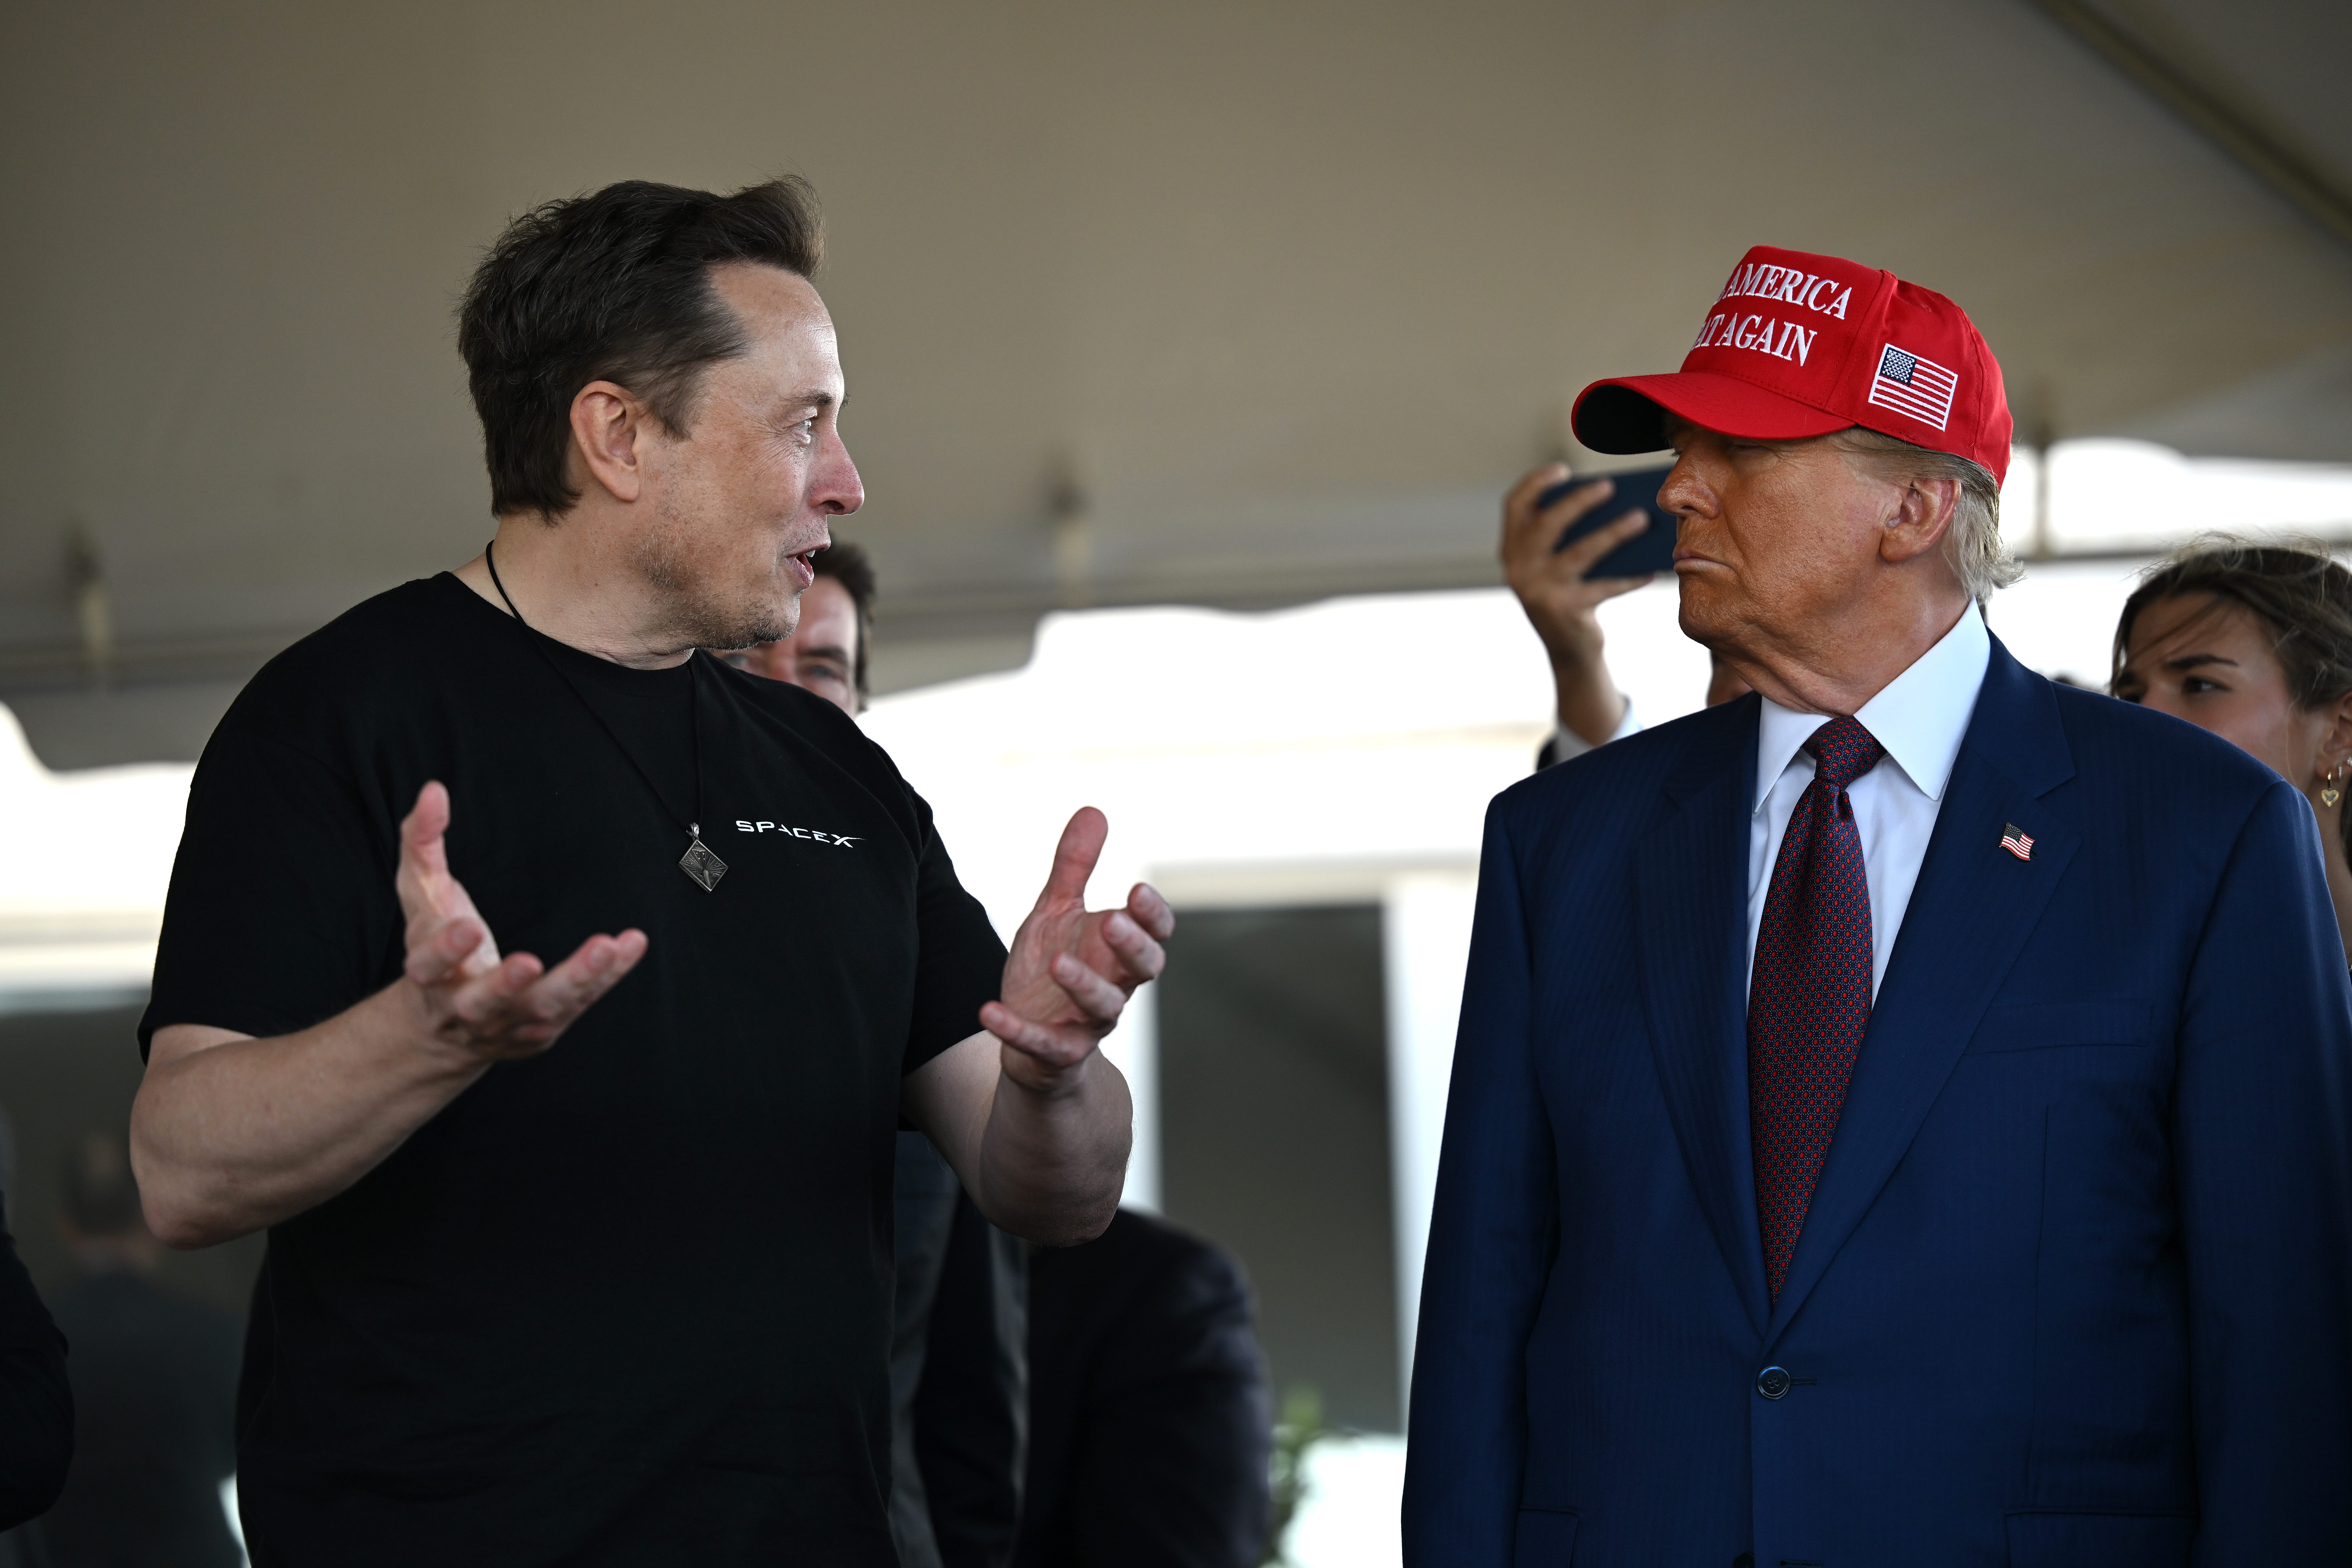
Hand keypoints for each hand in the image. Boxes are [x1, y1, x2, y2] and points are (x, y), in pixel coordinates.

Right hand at [395, 782, 647, 1061]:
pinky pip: (580, 1002)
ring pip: (541, 1006)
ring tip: (606, 948)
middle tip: (530, 963)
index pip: (428, 966)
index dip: (444, 950)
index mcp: (429, 976)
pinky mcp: (543, 1028)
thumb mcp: (420, 894)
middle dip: (506, 984)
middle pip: (484, 1000)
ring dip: (576, 979)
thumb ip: (421, 841)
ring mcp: (506, 1022)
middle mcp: (464, 1005)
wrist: (442, 1030)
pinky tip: (631, 945)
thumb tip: (433, 792)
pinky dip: (608, 976)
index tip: (467, 929)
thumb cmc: (433, 951)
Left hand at [982, 807, 1173, 1095]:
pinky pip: (1043, 1045)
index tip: (1136, 890)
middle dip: (1133, 946)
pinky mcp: (1056, 1051)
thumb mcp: (1057, 912)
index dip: (1152, 914)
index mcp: (1119, 951)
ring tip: (1058, 962)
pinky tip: (989, 1012)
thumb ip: (1074, 867)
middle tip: (1113, 921)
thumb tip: (1094, 810)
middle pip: (1144, 969)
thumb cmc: (1052, 967)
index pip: (1155, 933)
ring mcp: (1088, 1022)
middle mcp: (1114, 986)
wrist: (1030, 1036)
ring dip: (1084, 986)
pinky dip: (1017, 1032)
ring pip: (1104, 1008)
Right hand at [1500, 463, 1651, 743]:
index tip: (1563, 469)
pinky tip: (1650, 569)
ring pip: (1579, 553)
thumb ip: (1567, 536)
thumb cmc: (1569, 592)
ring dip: (1613, 533)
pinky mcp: (1564, 611)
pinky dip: (1629, 577)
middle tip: (1610, 486)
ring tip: (1641, 519)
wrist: (1568, 650)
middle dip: (1579, 502)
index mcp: (1511, 550)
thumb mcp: (1557, 563)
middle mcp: (1517, 569)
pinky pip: (1603, 586)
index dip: (1535, 483)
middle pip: (1546, 525)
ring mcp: (1539, 591)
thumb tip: (1612, 503)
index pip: (1513, 505)